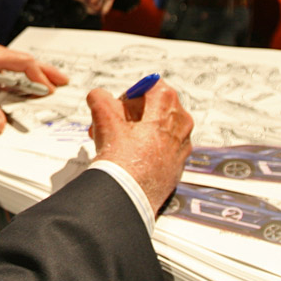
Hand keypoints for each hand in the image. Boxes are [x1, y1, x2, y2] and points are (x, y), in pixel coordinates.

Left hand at [0, 35, 68, 134]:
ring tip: (44, 84)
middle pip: (21, 59)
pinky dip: (12, 72)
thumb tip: (1, 126)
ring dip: (27, 72)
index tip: (50, 87)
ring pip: (11, 60)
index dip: (39, 75)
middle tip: (62, 80)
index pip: (22, 61)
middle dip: (42, 71)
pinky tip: (18, 82)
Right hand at [86, 82, 192, 210]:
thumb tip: (98, 96)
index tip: (117, 106)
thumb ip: (99, 98)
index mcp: (168, 105)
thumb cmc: (122, 157)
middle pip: (154, 107)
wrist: (130, 195)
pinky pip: (162, 147)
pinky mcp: (179, 164)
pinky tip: (128, 157)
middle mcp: (182, 123)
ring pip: (158, 128)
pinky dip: (146, 148)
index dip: (130, 95)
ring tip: (115, 142)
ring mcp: (183, 145)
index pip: (150, 86)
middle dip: (130, 115)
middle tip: (111, 124)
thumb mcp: (103, 117)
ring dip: (136, 131)